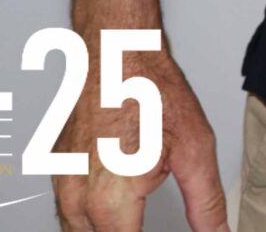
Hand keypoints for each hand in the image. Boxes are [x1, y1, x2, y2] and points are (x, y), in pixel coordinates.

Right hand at [55, 42, 227, 231]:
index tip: (170, 231)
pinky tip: (117, 217)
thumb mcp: (193, 150)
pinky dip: (92, 224)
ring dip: (109, 231)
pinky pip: (70, 217)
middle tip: (150, 222)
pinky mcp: (59, 174)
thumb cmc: (149, 89)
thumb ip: (206, 204)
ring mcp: (63, 187)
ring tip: (136, 222)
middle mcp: (77, 200)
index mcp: (109, 201)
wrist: (115, 52)